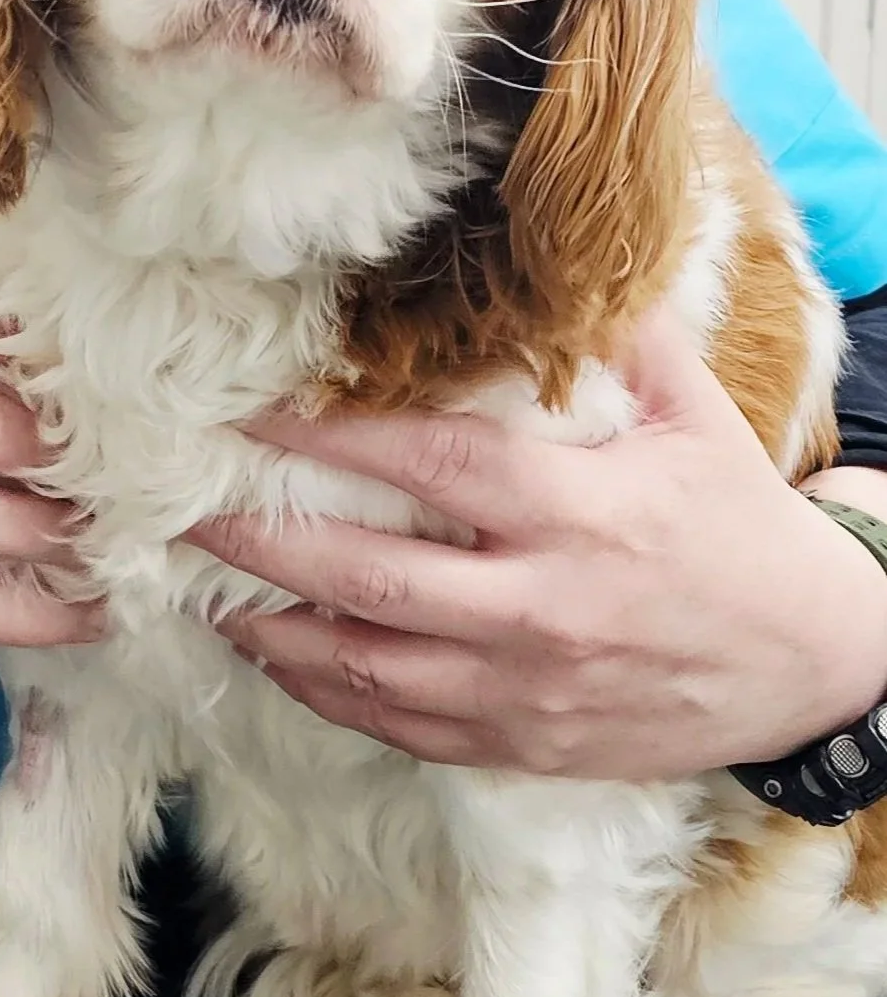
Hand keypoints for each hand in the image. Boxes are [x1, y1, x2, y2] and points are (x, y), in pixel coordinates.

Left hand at [185, 307, 886, 780]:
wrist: (810, 663)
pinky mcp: (525, 745)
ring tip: (203, 590)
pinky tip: (278, 657)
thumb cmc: (740, 525)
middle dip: (265, 545)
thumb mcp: (693, 414)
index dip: (328, 443)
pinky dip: (328, 694)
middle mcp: (540, 609)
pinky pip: (403, 729)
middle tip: (185, 510)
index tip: (248, 415)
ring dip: (275, 632)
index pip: (426, 469)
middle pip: (370, 581)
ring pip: (370, 671)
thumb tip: (546, 251)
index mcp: (576, 515)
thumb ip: (614, 335)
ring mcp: (527, 690)